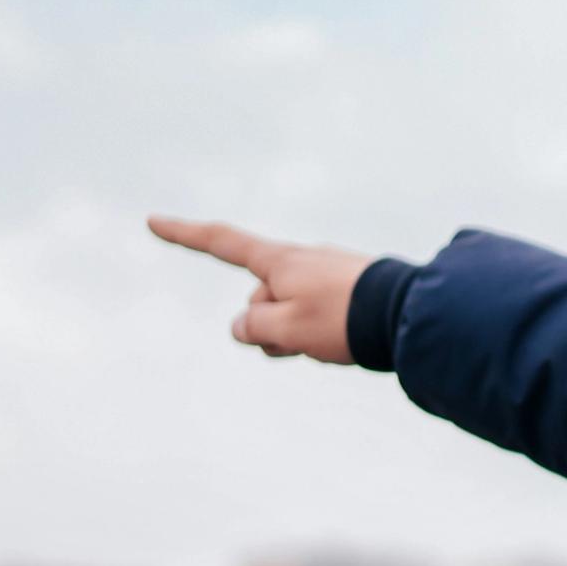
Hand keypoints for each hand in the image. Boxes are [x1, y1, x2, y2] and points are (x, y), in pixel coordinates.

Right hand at [149, 215, 373, 362]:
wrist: (411, 315)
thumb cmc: (345, 319)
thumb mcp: (286, 329)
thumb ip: (253, 327)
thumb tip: (243, 324)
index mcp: (281, 261)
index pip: (222, 243)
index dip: (185, 235)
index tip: (154, 220)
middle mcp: (303, 259)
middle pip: (261, 298)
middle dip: (268, 327)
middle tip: (298, 345)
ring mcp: (329, 273)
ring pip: (292, 312)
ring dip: (297, 335)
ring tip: (331, 345)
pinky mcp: (352, 289)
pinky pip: (321, 316)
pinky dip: (323, 334)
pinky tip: (348, 343)